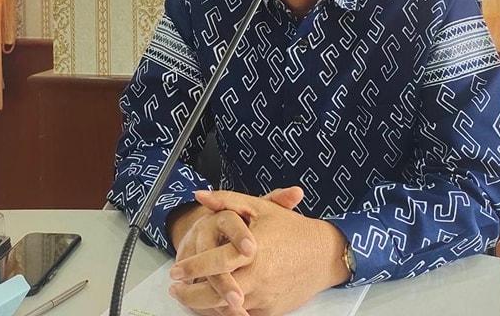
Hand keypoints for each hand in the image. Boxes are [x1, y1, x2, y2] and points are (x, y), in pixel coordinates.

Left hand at [170, 189, 350, 315]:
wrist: (323, 254)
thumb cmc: (291, 229)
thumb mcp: (260, 208)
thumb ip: (227, 200)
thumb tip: (199, 195)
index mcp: (253, 250)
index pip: (214, 263)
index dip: (191, 267)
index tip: (175, 270)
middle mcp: (258, 277)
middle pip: (214, 295)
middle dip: (190, 295)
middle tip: (176, 289)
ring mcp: (264, 297)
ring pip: (225, 310)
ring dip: (204, 306)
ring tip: (189, 297)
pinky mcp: (271, 312)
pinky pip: (242, 315)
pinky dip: (226, 312)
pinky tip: (214, 304)